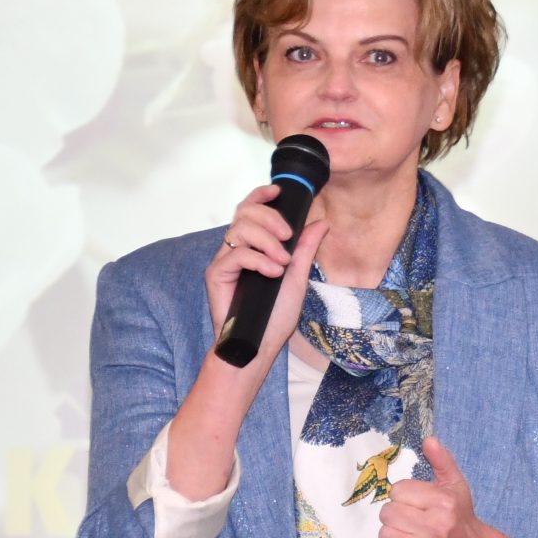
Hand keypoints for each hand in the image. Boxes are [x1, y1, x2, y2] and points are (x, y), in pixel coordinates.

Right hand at [204, 183, 328, 370]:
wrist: (259, 346)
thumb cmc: (275, 316)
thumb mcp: (298, 278)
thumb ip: (305, 249)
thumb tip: (321, 222)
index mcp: (253, 246)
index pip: (250, 210)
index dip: (261, 195)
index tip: (278, 191)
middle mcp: (235, 249)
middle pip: (245, 213)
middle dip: (270, 218)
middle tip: (288, 236)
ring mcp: (224, 261)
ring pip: (240, 230)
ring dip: (267, 241)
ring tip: (283, 262)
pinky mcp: (216, 275)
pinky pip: (236, 255)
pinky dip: (258, 260)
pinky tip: (273, 273)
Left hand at [380, 437, 512, 537]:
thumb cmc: (461, 518)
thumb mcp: (456, 486)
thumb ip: (442, 461)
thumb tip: (428, 439)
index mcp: (443, 503)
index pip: (398, 491)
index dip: (405, 495)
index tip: (417, 502)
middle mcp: (436, 527)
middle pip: (387, 513)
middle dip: (397, 514)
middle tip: (412, 519)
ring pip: (384, 535)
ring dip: (393, 534)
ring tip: (410, 534)